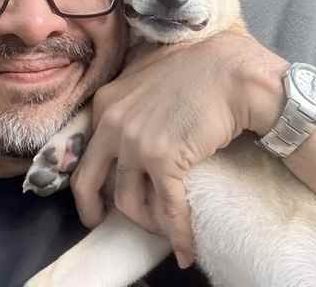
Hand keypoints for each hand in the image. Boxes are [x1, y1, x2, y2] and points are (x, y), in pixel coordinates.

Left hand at [71, 31, 287, 267]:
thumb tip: (133, 123)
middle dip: (92, 209)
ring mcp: (136, 143)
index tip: (99, 191)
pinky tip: (185, 249)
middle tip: (99, 222)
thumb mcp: (145, 74)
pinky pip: (168, 209)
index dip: (92, 176)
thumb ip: (129, 98)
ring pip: (128, 201)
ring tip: (159, 227)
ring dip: (144, 221)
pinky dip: (177, 233)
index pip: (86, 150)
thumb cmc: (195, 67)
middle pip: (89, 181)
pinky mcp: (164, 160)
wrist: (230, 72)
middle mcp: (113, 123)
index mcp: (106, 103)